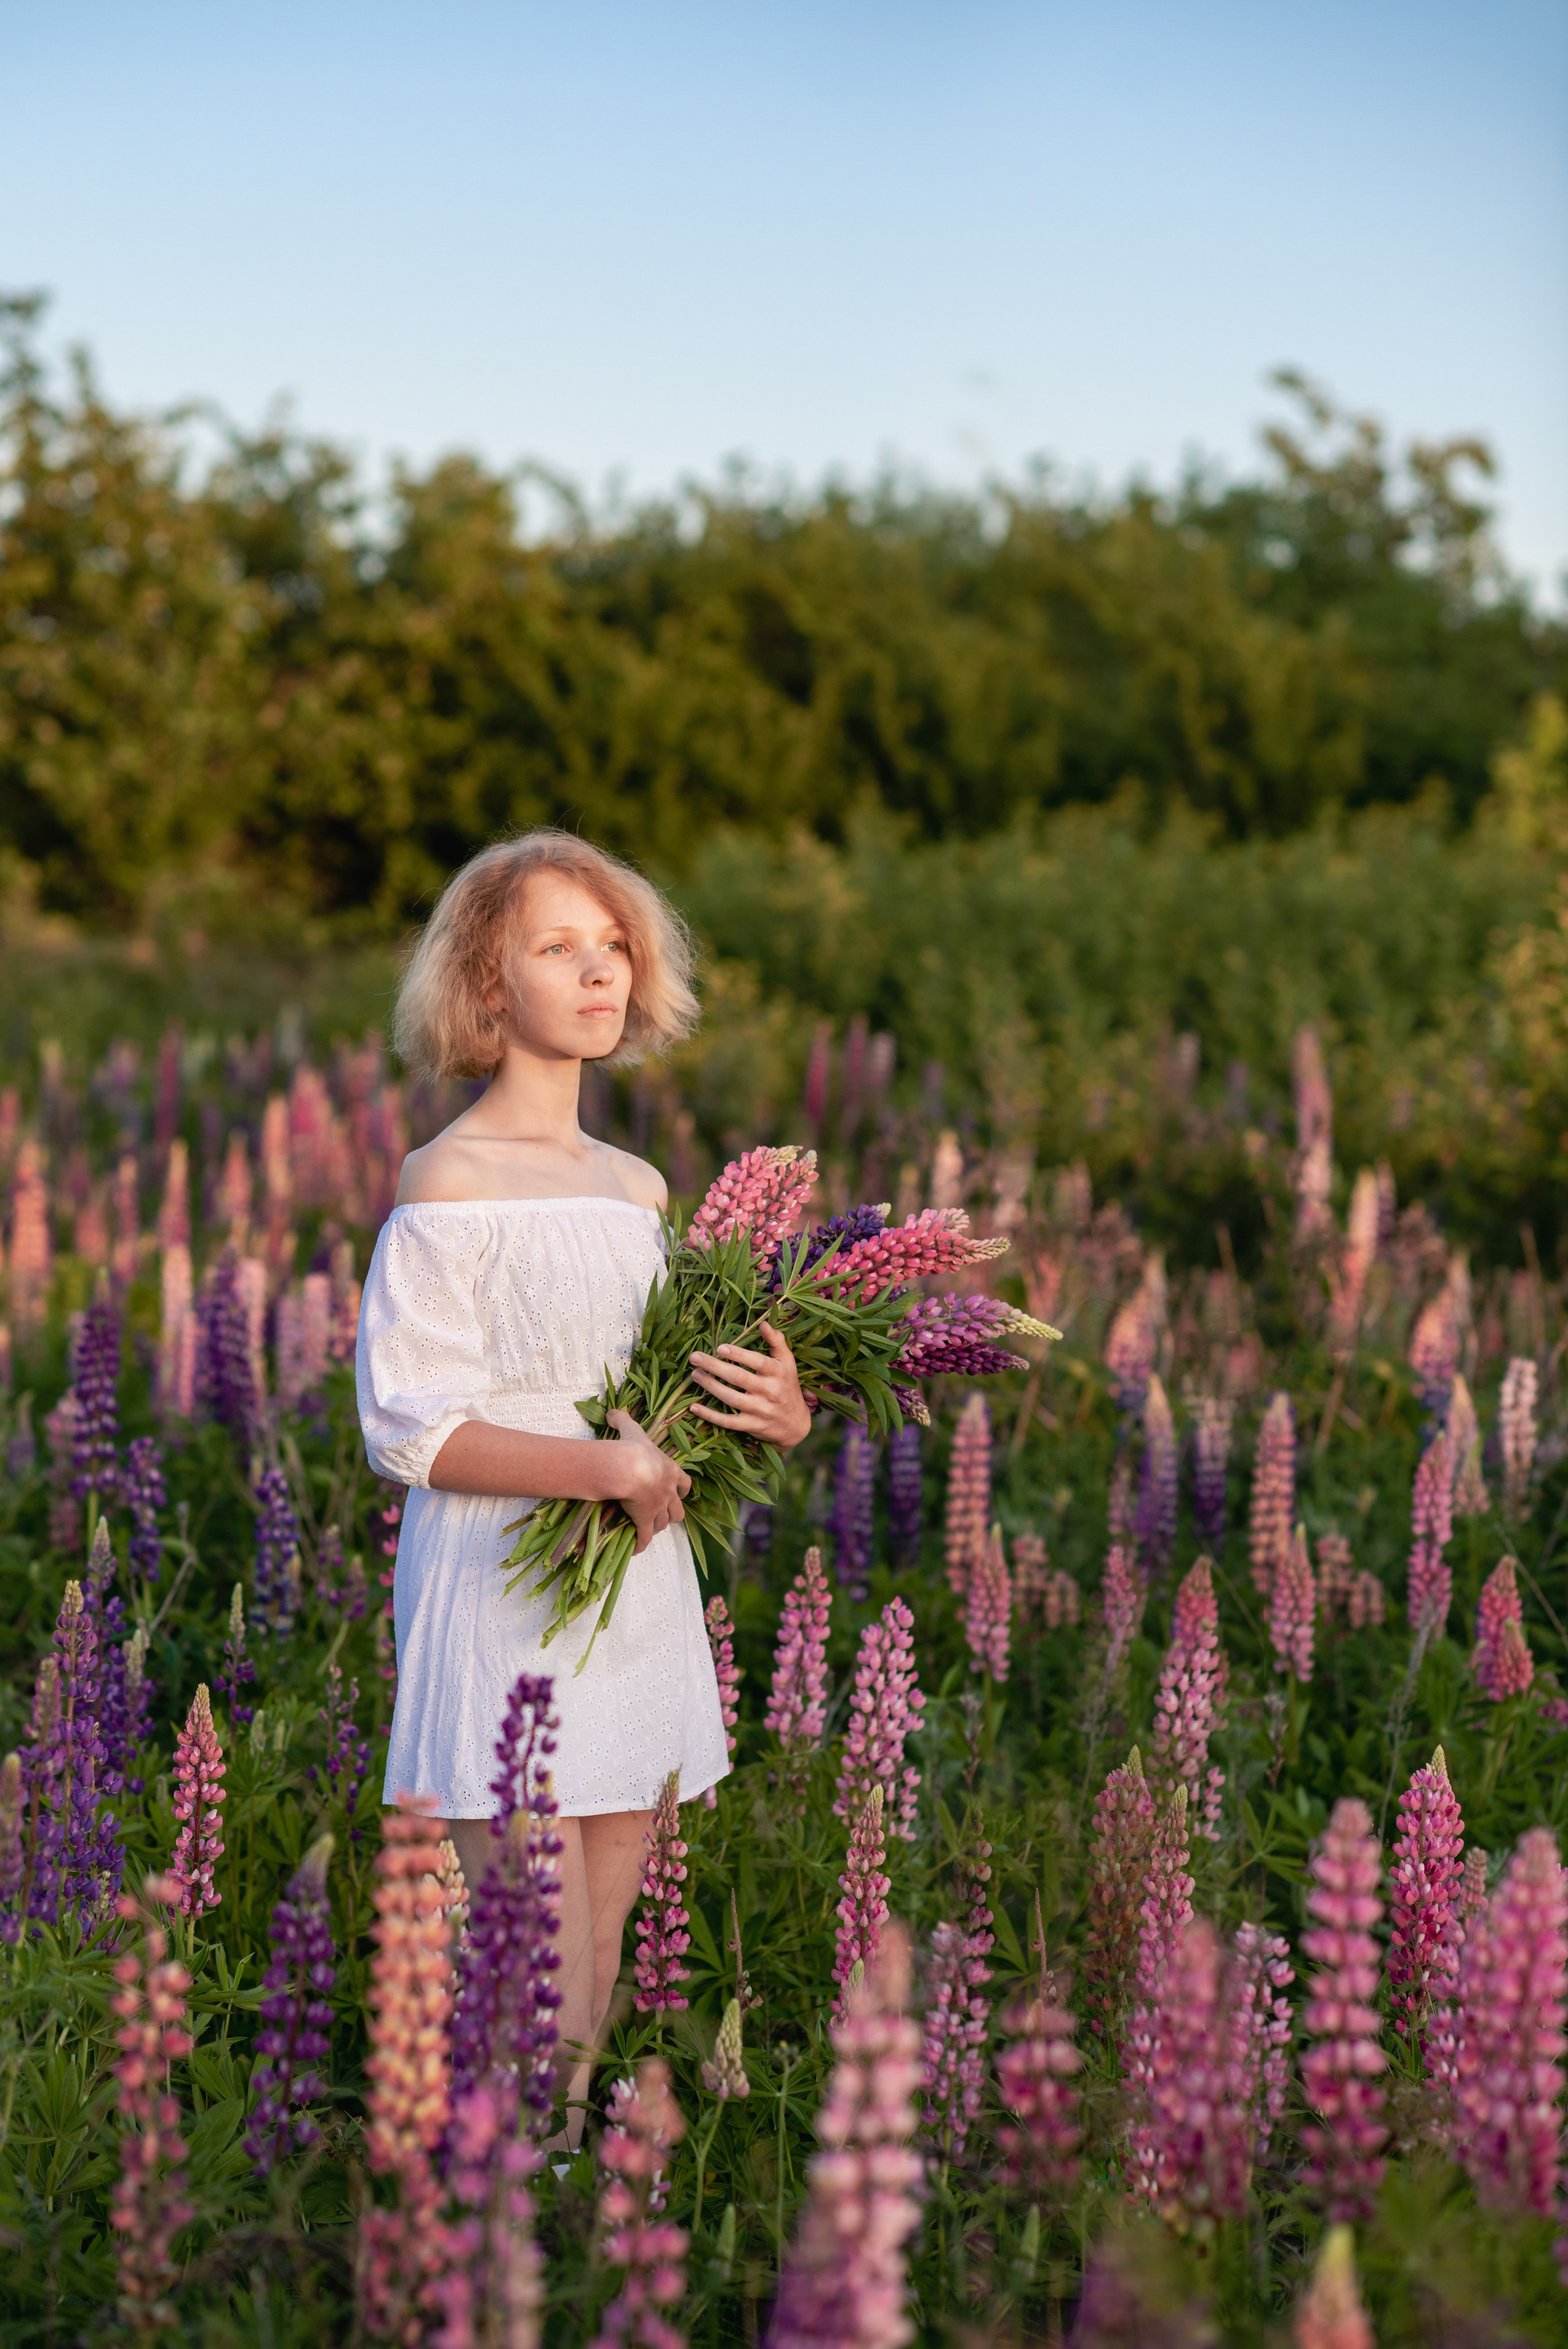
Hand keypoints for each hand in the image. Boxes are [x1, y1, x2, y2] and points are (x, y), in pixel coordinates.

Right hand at [605, 1409, 691, 1553]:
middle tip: (663, 1515)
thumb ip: (623, 1420)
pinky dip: (640, 1544)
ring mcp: (658, 1508)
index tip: (679, 1492)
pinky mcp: (645, 1521)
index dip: (682, 1489)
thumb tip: (612, 1412)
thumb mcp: (631, 1429)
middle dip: (671, 1513)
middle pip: (678, 1509)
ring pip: (663, 1523)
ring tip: (648, 1529)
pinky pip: (644, 1537)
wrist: (629, 1469)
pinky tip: (635, 1549)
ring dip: (657, 1527)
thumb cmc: (633, 1448)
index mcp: (670, 1471)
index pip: (685, 1483)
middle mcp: (668, 1491)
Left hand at [689, 1320, 812, 1448]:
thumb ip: (777, 1342)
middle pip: (739, 1378)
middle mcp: (769, 1392)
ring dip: (710, 1386)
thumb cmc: (788, 1387)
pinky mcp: (751, 1425)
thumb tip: (764, 1323)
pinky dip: (710, 1415)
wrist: (795, 1425)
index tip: (720, 1347)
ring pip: (731, 1398)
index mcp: (778, 1373)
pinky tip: (694, 1406)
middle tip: (695, 1357)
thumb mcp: (788, 1363)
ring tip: (695, 1374)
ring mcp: (759, 1410)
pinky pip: (727, 1421)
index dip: (738, 1354)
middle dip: (715, 1367)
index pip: (757, 1362)